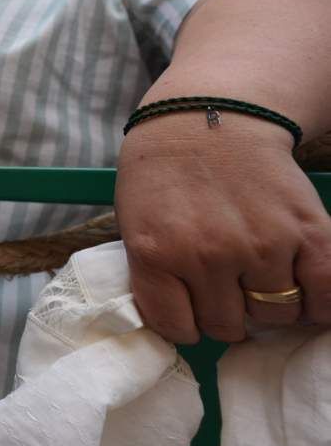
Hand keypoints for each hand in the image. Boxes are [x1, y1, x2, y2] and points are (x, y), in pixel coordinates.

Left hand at [117, 112, 330, 342]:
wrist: (208, 118)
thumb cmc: (163, 172)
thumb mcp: (134, 222)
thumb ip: (154, 275)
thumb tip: (182, 323)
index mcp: (156, 254)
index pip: (175, 327)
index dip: (184, 323)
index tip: (190, 310)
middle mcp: (208, 254)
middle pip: (227, 325)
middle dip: (227, 313)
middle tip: (227, 288)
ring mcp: (260, 245)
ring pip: (275, 313)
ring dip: (270, 304)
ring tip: (260, 279)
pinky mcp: (306, 231)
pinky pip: (325, 293)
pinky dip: (319, 305)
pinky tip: (306, 295)